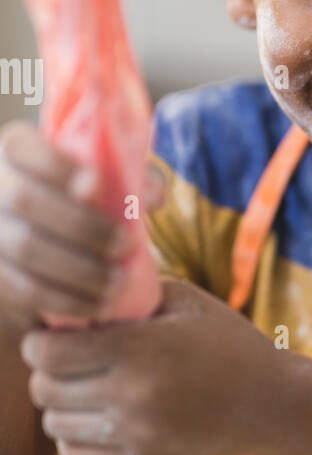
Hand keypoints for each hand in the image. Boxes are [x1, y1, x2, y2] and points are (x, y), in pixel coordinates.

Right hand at [0, 122, 163, 327]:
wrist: (52, 244)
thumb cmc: (83, 203)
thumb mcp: (102, 181)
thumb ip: (127, 178)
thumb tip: (153, 196)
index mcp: (14, 152)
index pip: (22, 147)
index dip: (55, 164)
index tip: (95, 183)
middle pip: (25, 200)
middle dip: (81, 224)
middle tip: (124, 244)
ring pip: (25, 249)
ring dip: (79, 270)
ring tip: (119, 283)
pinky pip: (23, 291)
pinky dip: (65, 301)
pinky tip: (97, 307)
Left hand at [20, 277, 286, 454]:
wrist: (272, 403)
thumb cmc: (229, 343)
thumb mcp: (185, 300)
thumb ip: (130, 293)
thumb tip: (80, 290)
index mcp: (138, 348)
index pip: (47, 352)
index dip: (40, 341)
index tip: (55, 334)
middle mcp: (131, 394)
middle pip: (45, 390)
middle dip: (48, 371)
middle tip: (68, 360)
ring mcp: (135, 433)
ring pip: (55, 425)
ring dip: (61, 405)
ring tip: (83, 389)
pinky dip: (75, 437)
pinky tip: (96, 418)